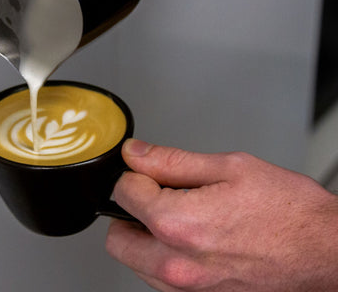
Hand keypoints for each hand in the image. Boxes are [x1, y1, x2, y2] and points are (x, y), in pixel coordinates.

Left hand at [106, 139, 337, 290]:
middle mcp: (177, 264)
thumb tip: (135, 154)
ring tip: (181, 218)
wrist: (326, 252)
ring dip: (144, 237)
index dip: (135, 176)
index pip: (123, 194)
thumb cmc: (289, 212)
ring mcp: (187, 289)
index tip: (149, 172)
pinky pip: (158, 278)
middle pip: (116, 238)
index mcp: (179, 225)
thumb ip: (171, 161)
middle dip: (129, 212)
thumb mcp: (229, 168)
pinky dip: (163, 257)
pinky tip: (192, 240)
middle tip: (156, 197)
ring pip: (134, 261)